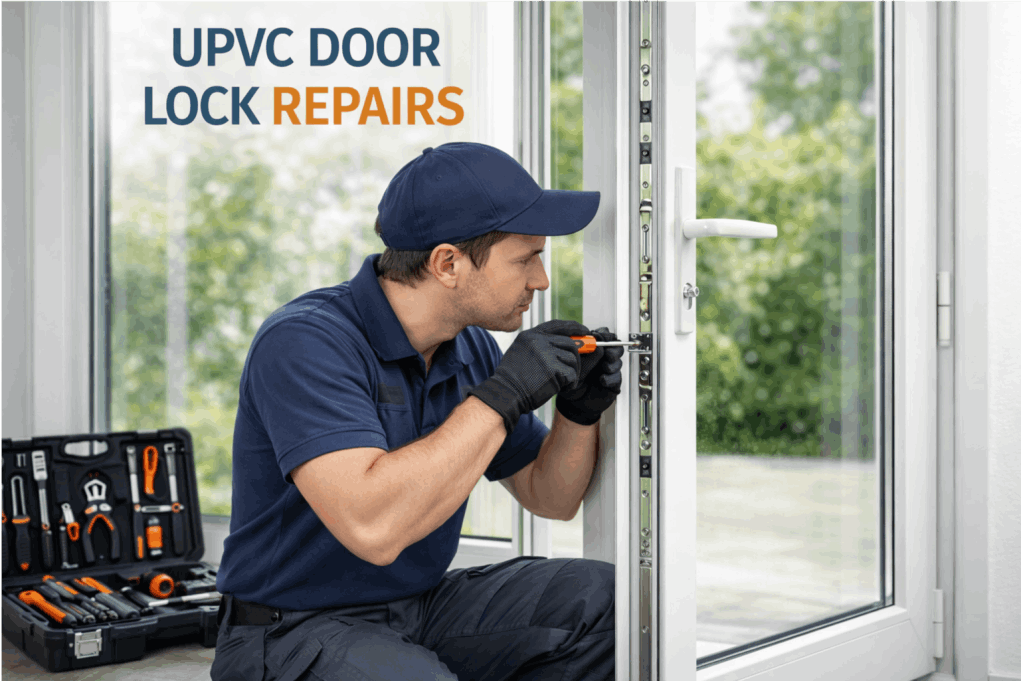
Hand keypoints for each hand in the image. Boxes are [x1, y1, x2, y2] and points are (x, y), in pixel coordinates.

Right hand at [468, 320, 590, 434]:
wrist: (506, 394)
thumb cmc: (513, 379)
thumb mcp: (521, 352)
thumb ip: (540, 345)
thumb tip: (566, 342)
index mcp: (530, 335)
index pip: (557, 325)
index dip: (573, 327)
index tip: (584, 331)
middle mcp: (538, 341)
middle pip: (569, 342)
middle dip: (578, 354)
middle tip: (578, 364)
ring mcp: (545, 354)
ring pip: (572, 358)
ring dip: (572, 372)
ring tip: (563, 381)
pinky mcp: (553, 369)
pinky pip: (571, 373)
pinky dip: (571, 383)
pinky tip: (562, 387)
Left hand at [556, 327, 624, 425]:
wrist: (574, 403)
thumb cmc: (571, 383)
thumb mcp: (575, 366)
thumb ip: (586, 355)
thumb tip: (596, 343)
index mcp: (593, 350)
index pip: (605, 337)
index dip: (606, 337)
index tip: (601, 339)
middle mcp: (602, 359)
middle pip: (616, 347)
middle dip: (614, 350)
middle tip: (607, 355)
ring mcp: (608, 370)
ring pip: (618, 362)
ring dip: (612, 365)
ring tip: (603, 369)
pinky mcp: (613, 383)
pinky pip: (617, 377)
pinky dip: (611, 378)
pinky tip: (602, 381)